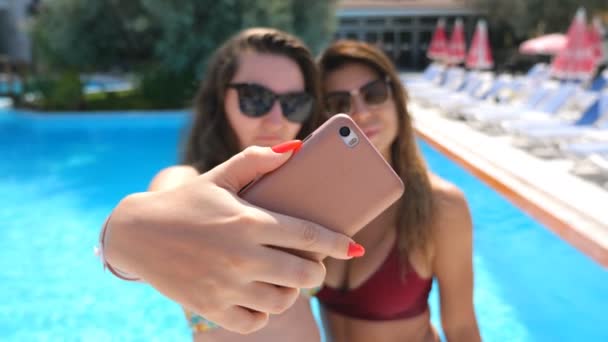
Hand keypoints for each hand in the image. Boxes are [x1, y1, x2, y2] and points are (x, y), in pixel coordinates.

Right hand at [103, 145, 361, 333]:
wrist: (137, 234)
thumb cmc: (186, 203)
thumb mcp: (219, 176)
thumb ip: (257, 159)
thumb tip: (295, 150)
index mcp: (249, 222)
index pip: (308, 235)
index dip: (338, 243)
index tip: (354, 248)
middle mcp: (242, 256)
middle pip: (304, 274)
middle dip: (315, 270)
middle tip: (310, 264)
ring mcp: (226, 285)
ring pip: (282, 301)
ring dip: (290, 291)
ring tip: (283, 279)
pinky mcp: (211, 307)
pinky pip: (254, 320)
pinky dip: (262, 312)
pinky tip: (258, 297)